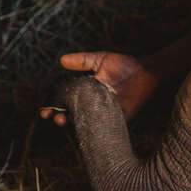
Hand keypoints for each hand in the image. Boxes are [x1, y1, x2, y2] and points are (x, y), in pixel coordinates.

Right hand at [39, 52, 156, 124]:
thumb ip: (83, 61)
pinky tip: (84, 127)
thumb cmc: (124, 65)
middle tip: (53, 116)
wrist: (146, 72)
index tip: (44, 110)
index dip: (54, 107)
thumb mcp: (101, 60)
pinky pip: (103, 128)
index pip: (66, 102)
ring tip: (64, 120)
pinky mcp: (117, 119)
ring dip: (72, 124)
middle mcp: (93, 104)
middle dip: (59, 117)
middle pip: (71, 115)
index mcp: (86, 92)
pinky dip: (93, 130)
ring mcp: (104, 113)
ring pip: (84, 123)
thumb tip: (62, 60)